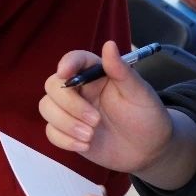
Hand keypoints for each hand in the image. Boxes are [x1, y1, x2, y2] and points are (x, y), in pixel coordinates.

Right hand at [39, 41, 172, 173]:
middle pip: (52, 86)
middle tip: (95, 120)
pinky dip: (65, 140)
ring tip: (91, 136)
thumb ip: (122, 71)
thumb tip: (109, 45)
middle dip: (70, 105)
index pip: (74, 60)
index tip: (65, 73)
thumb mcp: (140, 93)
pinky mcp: (67, 131)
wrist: (149, 150)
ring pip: (46, 107)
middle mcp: (79, 90)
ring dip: (66, 123)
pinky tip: (86, 145)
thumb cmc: (146, 116)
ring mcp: (71, 111)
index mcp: (95, 74)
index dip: (67, 63)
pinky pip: (51, 131)